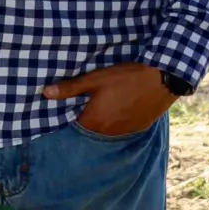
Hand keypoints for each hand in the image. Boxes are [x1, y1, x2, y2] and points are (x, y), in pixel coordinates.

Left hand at [41, 62, 176, 135]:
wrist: (164, 78)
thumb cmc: (126, 77)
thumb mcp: (95, 79)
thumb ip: (70, 88)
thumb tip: (45, 94)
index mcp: (94, 121)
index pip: (75, 124)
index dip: (74, 113)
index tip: (77, 103)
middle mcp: (108, 132)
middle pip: (93, 128)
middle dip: (91, 116)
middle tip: (95, 100)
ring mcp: (125, 131)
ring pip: (109, 128)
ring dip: (107, 119)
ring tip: (112, 101)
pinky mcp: (140, 127)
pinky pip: (124, 127)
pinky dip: (122, 119)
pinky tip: (126, 104)